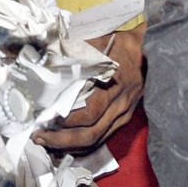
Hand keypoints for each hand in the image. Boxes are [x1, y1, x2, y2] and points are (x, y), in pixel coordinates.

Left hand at [31, 23, 145, 153]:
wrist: (149, 49)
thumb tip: (47, 53)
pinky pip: (102, 138)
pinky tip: (66, 144)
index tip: (43, 119)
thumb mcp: (99, 41)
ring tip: (47, 144)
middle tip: (38, 138)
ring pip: (96, 140)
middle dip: (62, 140)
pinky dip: (82, 145)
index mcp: (113, 85)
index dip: (66, 120)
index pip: (89, 112)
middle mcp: (119, 105)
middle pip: (90, 133)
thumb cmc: (121, 44)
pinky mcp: (123, 119)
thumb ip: (76, 49)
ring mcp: (122, 115)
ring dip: (70, 146)